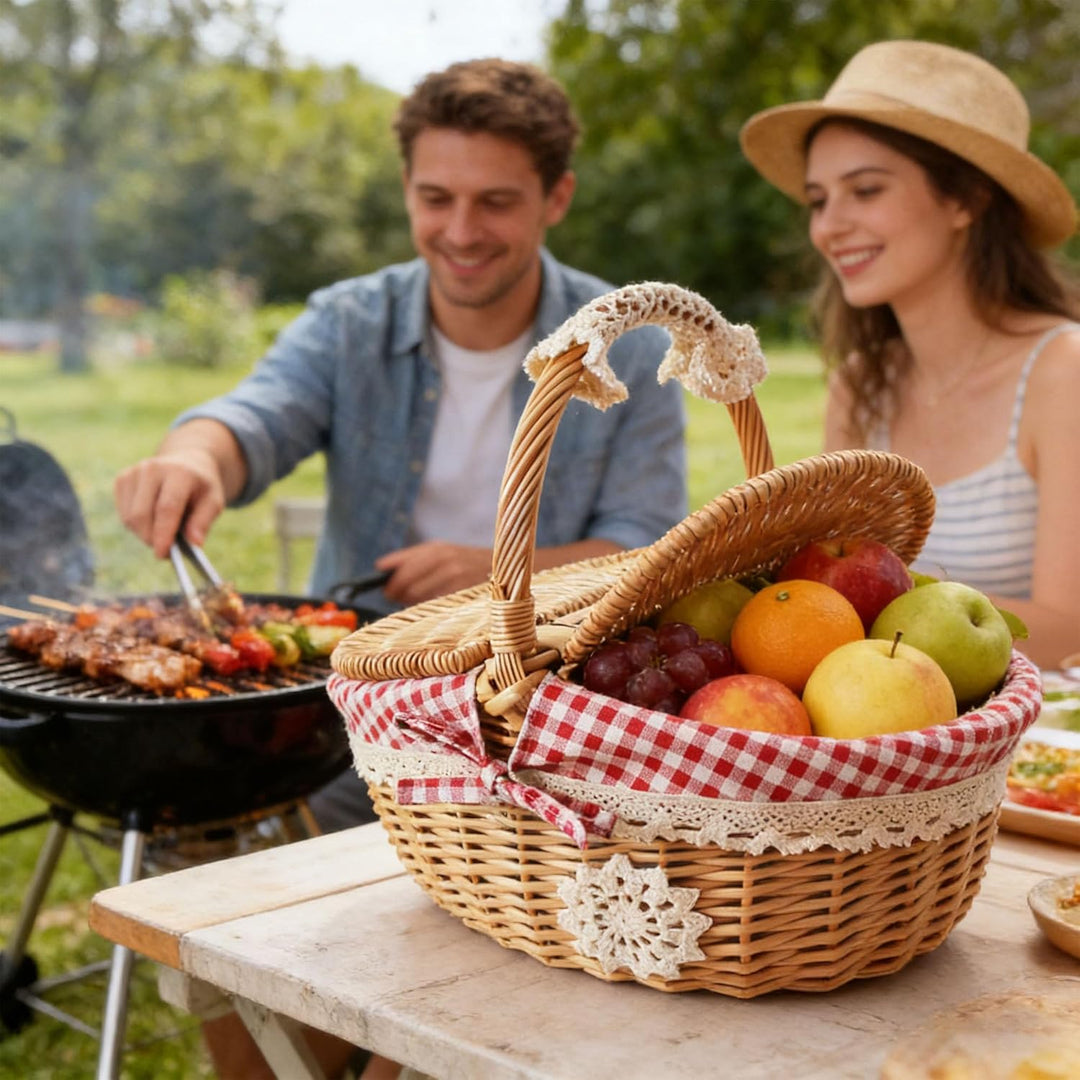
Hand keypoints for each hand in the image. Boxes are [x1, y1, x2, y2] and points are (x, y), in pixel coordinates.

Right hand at [114, 448, 226, 557]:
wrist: (187, 462)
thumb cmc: (201, 487)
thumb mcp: (213, 502)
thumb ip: (203, 522)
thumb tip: (194, 543)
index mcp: (180, 472)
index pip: (167, 507)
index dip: (163, 533)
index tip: (162, 554)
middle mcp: (153, 468)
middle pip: (142, 514)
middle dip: (151, 538)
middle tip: (166, 549)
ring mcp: (134, 472)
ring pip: (129, 517)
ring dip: (144, 533)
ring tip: (164, 529)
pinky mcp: (122, 479)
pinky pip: (123, 514)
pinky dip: (136, 525)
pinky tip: (152, 518)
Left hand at [375, 541, 491, 605]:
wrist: (505, 568)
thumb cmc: (466, 562)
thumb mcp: (441, 552)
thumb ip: (410, 558)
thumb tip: (380, 568)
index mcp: (436, 549)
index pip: (401, 568)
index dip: (389, 582)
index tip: (384, 589)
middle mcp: (445, 561)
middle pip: (407, 585)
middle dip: (398, 594)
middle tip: (398, 599)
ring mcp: (455, 578)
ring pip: (418, 597)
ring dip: (412, 603)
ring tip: (418, 601)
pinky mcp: (464, 594)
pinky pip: (435, 606)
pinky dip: (429, 608)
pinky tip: (433, 607)